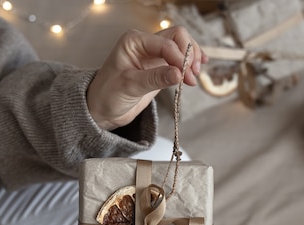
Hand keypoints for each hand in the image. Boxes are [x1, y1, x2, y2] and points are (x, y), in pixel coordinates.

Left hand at [87, 26, 208, 130]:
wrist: (103, 108)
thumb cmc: (108, 94)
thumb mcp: (130, 86)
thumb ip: (155, 78)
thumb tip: (178, 73)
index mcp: (134, 41)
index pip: (166, 42)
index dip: (179, 58)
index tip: (185, 77)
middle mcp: (146, 43)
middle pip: (178, 36)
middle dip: (189, 54)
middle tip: (192, 76)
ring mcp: (155, 54)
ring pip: (182, 45)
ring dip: (192, 57)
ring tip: (194, 76)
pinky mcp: (161, 66)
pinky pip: (180, 58)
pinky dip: (191, 62)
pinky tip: (200, 68)